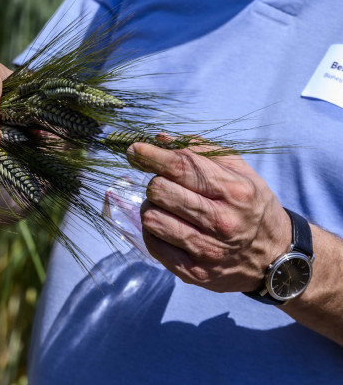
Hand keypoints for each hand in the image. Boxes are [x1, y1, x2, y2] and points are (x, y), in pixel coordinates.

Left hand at [127, 139, 291, 292]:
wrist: (277, 258)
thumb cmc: (252, 207)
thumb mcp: (240, 172)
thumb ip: (201, 151)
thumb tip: (159, 139)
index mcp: (234, 191)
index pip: (181, 167)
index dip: (151, 156)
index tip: (134, 149)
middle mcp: (222, 221)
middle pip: (160, 191)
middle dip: (155, 183)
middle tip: (163, 186)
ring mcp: (207, 250)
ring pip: (152, 218)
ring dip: (151, 207)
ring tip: (165, 207)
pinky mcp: (194, 272)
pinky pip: (153, 244)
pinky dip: (152, 231)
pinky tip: (166, 227)